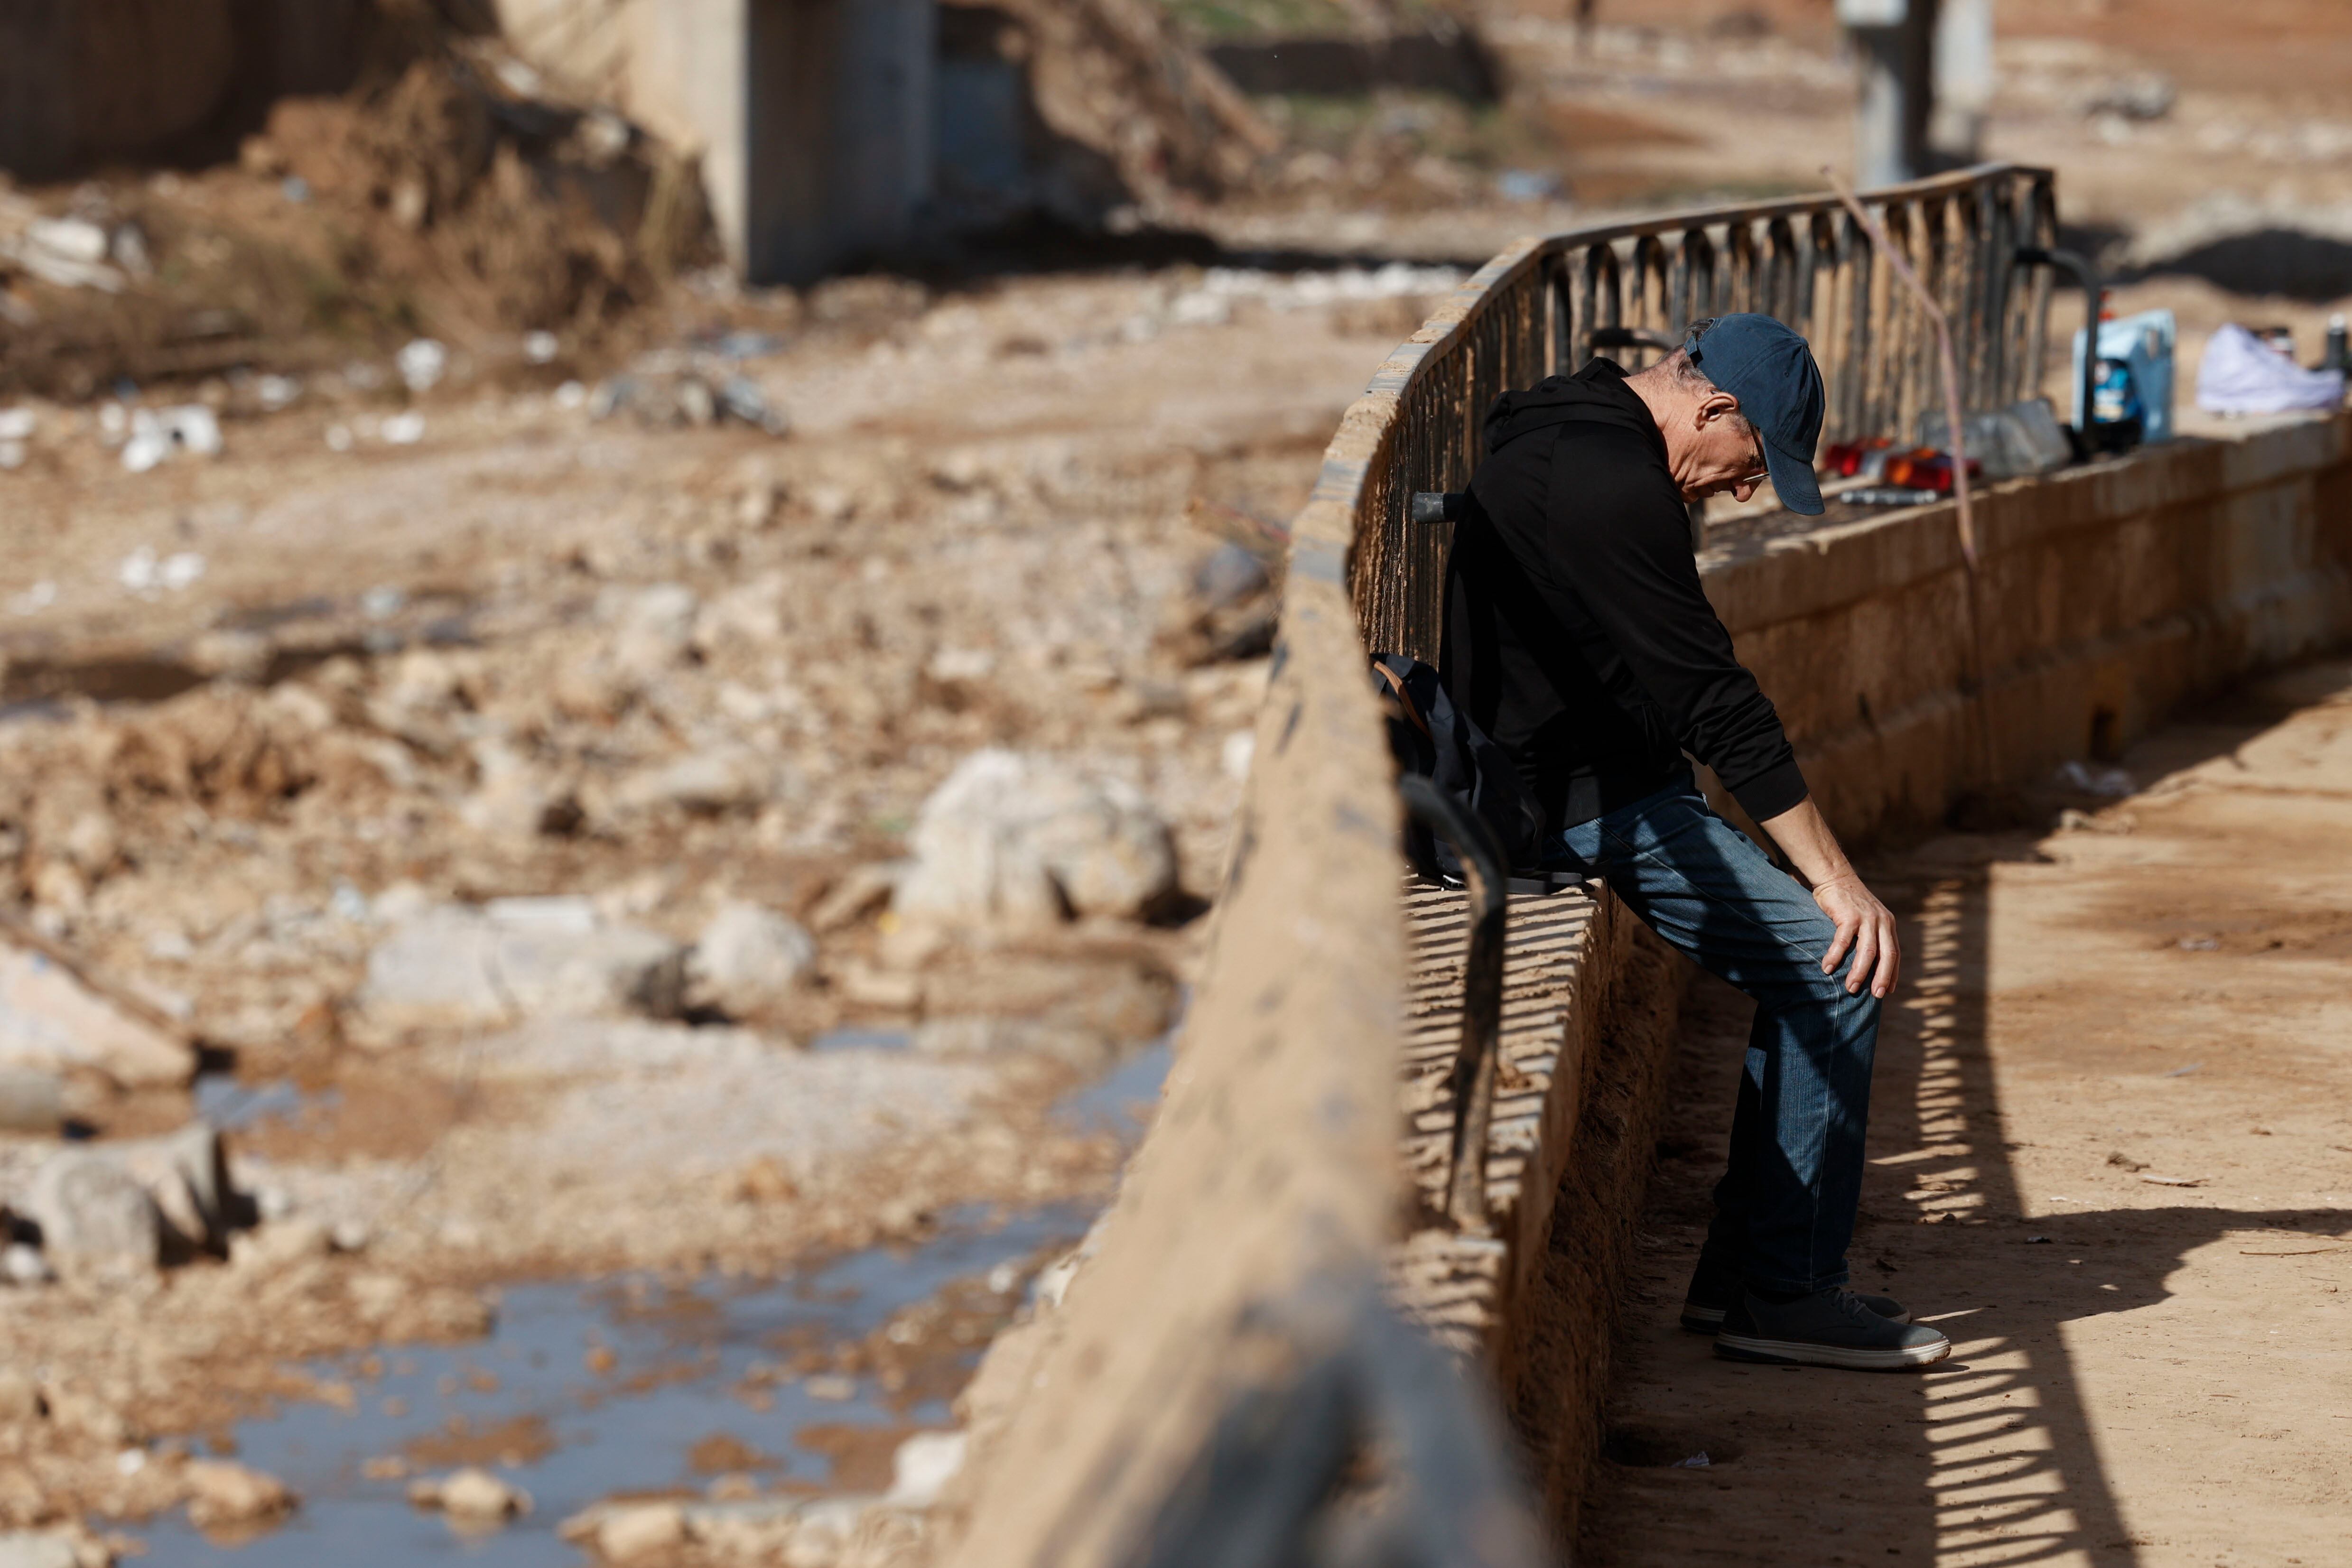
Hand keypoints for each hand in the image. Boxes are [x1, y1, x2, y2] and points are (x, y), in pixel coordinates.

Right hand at [1811, 873, 1900, 998]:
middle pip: (1886, 955)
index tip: (1887, 991)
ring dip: (1858, 973)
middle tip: (1876, 996)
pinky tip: (1827, 969)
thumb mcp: (1867, 916)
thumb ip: (1871, 934)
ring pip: (1867, 952)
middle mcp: (1881, 921)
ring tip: (1850, 988)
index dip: (1892, 973)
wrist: (1835, 876)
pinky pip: (1843, 942)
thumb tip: (1869, 960)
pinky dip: (1835, 957)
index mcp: (1887, 923)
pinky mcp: (1848, 916)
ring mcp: (1866, 918)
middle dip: (1881, 978)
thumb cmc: (1848, 901)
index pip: (1894, 953)